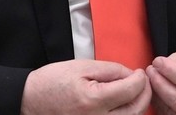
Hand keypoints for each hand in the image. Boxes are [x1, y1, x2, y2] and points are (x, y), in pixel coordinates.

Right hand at [21, 59, 151, 114]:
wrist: (31, 101)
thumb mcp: (82, 66)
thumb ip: (110, 70)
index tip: (140, 71)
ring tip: (134, 92)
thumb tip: (131, 74)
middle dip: (144, 93)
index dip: (140, 78)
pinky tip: (124, 104)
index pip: (130, 90)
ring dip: (138, 106)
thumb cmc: (53, 82)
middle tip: (143, 81)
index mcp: (93, 100)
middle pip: (136, 110)